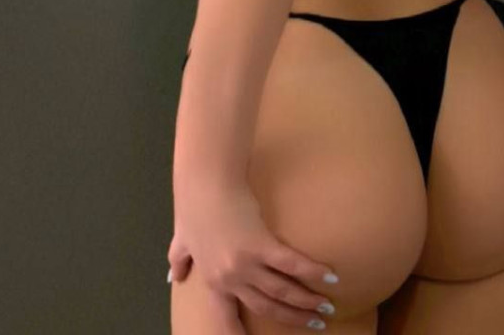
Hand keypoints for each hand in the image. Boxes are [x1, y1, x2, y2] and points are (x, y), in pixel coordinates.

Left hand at [168, 173, 339, 329]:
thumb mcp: (181, 240)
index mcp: (213, 282)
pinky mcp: (261, 243)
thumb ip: (180, 260)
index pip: (227, 319)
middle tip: (315, 322)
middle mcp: (231, 279)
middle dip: (294, 317)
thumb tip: (174, 276)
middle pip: (267, 306)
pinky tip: (329, 276)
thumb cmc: (193, 208)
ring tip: (326, 306)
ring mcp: (246, 263)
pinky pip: (291, 263)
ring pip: (282, 290)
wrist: (204, 183)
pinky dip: (312, 271)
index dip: (240, 334)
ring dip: (307, 300)